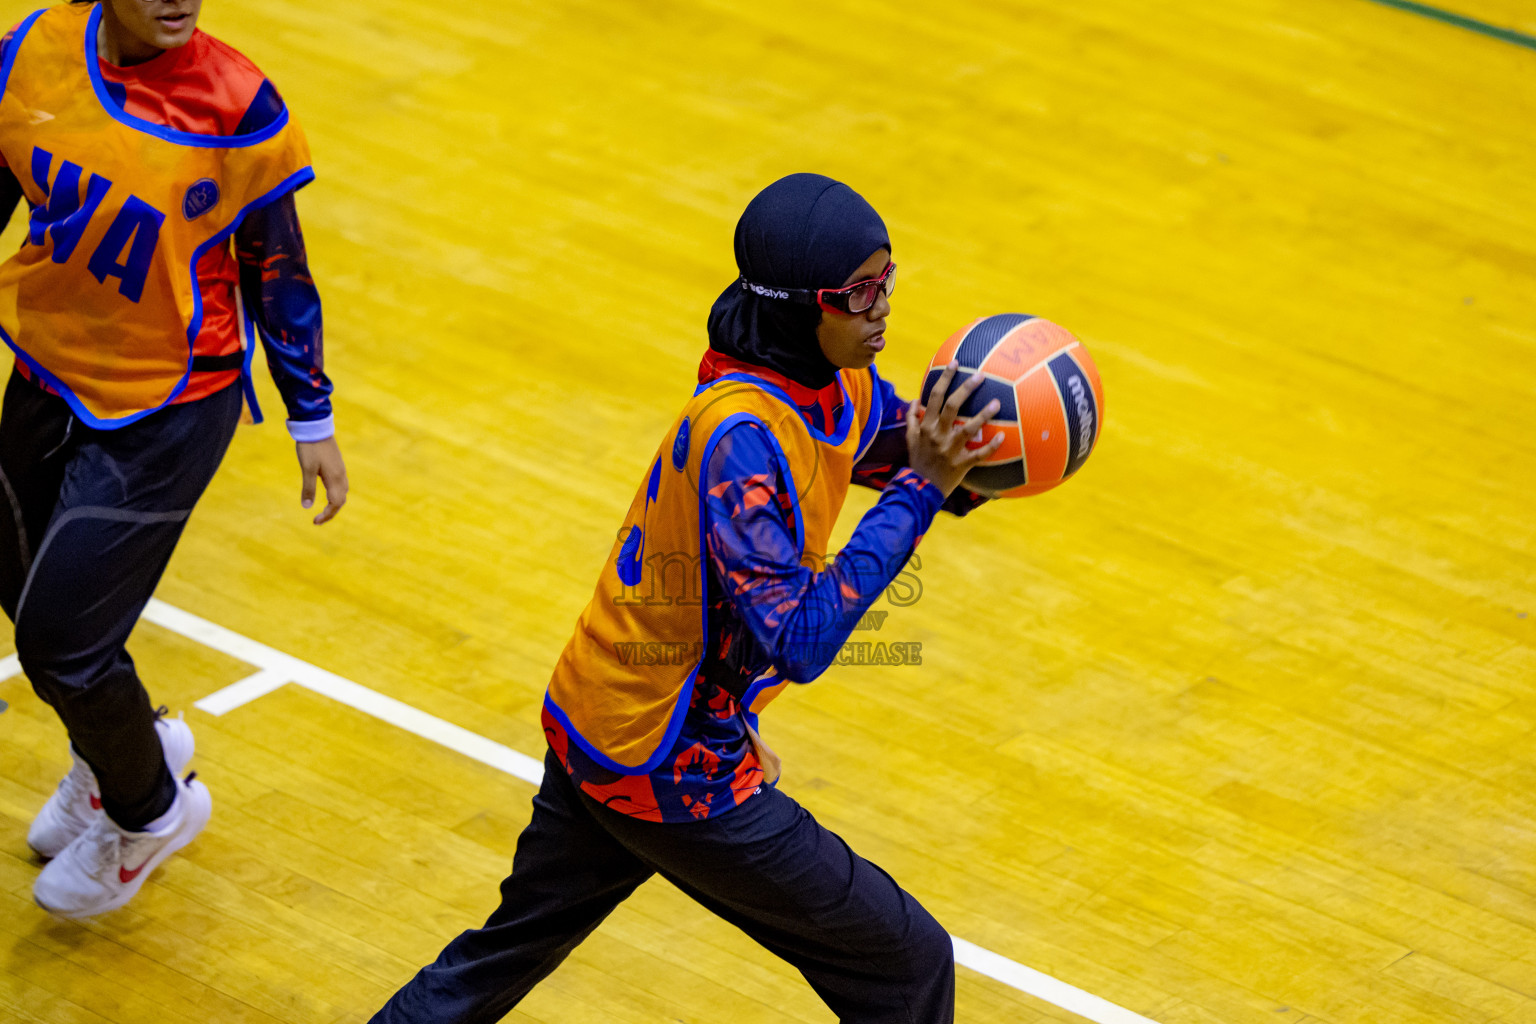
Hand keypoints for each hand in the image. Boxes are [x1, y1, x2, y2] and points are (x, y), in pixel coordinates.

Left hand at [297, 436, 347, 524]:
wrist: (316, 427)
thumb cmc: (310, 448)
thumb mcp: (307, 469)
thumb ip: (308, 488)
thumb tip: (307, 507)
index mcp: (335, 478)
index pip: (335, 503)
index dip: (327, 515)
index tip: (314, 522)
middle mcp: (341, 476)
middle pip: (341, 500)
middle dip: (331, 512)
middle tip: (318, 520)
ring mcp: (340, 470)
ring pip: (342, 492)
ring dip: (334, 503)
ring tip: (323, 509)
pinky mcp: (337, 465)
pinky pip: (340, 485)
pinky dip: (335, 494)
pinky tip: (327, 493)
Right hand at [905, 361, 1004, 495]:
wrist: (919, 489)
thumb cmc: (917, 462)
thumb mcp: (909, 439)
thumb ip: (911, 419)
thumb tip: (914, 401)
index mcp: (926, 426)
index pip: (934, 397)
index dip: (945, 379)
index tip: (956, 363)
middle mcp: (938, 435)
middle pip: (952, 406)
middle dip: (966, 389)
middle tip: (981, 375)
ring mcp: (950, 450)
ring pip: (967, 429)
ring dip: (983, 415)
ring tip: (997, 403)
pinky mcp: (961, 464)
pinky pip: (979, 454)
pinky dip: (991, 446)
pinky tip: (1002, 436)